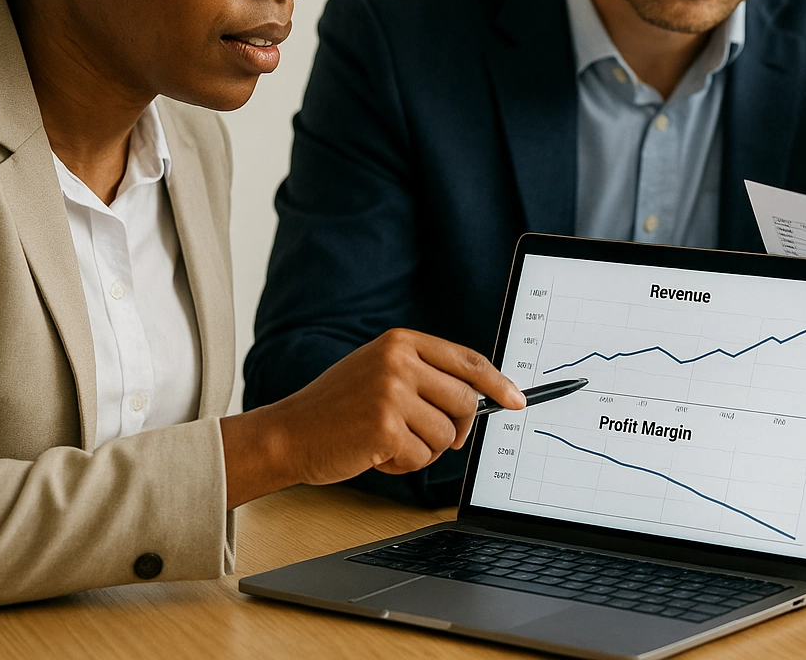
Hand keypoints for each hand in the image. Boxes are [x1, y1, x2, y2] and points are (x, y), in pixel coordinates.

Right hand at [221, 328, 524, 507]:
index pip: (467, 361)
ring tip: (388, 441)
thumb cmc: (338, 409)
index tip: (516, 401)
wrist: (289, 433)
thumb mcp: (380, 372)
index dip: (498, 384)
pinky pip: (422, 457)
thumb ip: (425, 375)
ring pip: (445, 434)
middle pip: (464, 400)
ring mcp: (391, 392)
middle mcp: (398, 361)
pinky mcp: (385, 427)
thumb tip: (483, 395)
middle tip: (433, 437)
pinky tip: (376, 453)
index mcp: (401, 341)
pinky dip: (404, 464)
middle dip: (456, 427)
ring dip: (423, 449)